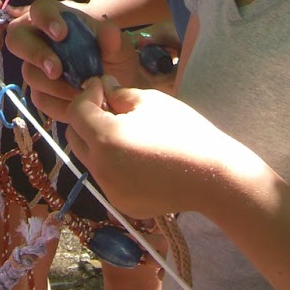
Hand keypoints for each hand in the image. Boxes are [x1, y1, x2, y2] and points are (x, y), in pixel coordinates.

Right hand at [5, 2, 141, 122]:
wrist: (119, 93)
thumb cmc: (115, 60)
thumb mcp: (121, 48)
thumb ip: (113, 39)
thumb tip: (107, 31)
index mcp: (57, 18)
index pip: (40, 9)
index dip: (45, 19)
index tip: (61, 34)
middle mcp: (39, 39)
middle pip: (16, 39)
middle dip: (35, 54)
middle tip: (56, 70)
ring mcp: (36, 67)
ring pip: (29, 72)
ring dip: (54, 85)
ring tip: (82, 91)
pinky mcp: (39, 92)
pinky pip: (39, 98)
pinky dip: (59, 103)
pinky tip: (78, 103)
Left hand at [66, 76, 234, 218]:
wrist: (213, 178)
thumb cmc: (185, 132)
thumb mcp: (151, 102)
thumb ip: (119, 93)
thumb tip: (104, 86)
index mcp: (105, 139)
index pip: (77, 111)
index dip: (87, 94)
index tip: (103, 86)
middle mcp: (101, 168)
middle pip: (75, 137)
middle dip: (86, 118)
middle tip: (109, 106)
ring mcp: (110, 190)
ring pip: (90, 158)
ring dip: (98, 141)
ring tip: (125, 130)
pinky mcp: (122, 203)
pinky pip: (107, 177)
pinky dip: (113, 163)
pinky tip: (137, 156)